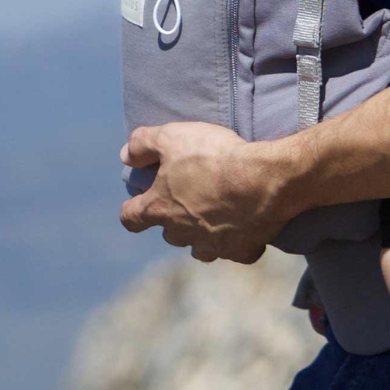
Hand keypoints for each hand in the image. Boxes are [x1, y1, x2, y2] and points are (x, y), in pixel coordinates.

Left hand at [119, 122, 292, 263]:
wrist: (263, 180)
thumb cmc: (215, 157)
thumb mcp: (173, 137)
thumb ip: (144, 144)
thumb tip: (126, 154)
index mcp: (160, 208)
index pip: (131, 218)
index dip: (132, 209)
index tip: (137, 203)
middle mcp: (182, 233)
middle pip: (169, 233)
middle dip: (175, 219)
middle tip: (190, 197)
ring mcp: (212, 245)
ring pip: (199, 248)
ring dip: (202, 234)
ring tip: (216, 215)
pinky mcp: (241, 250)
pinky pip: (235, 252)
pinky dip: (238, 242)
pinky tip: (246, 228)